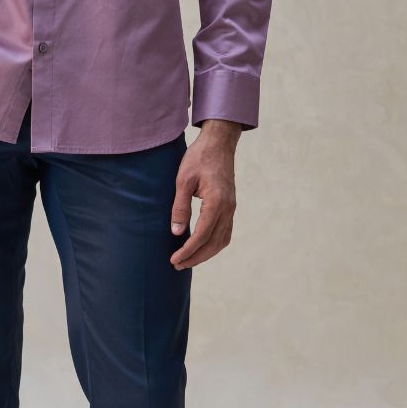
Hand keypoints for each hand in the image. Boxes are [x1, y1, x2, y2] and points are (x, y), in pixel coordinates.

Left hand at [169, 121, 240, 269]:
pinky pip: (225, 232)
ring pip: (222, 240)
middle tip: (177, 264)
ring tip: (187, 260)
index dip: (188, 250)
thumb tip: (176, 232)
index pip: (202, 235)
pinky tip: (201, 247)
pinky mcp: (230, 206)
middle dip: (196, 257)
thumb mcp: (183, 180)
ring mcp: (231, 208)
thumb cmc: (199, 158)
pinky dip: (213, 244)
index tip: (174, 259)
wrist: (219, 142)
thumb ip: (180, 207)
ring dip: (205, 254)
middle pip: (214, 243)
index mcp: (216, 202)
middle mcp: (228, 208)